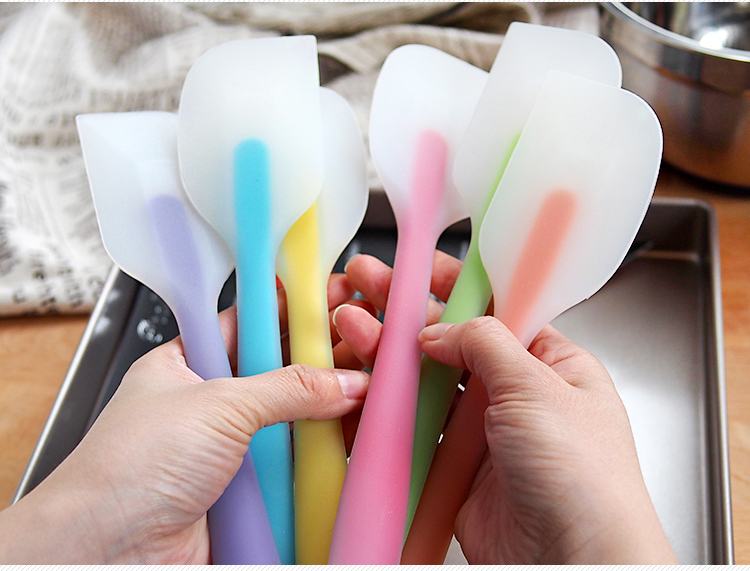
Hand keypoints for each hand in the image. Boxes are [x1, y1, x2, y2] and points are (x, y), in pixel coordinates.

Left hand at [0, 274, 369, 563]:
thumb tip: (342, 381)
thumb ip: (286, 388)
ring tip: (366, 388)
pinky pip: (296, 467)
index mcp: (188, 365)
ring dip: (328, 409)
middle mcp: (211, 405)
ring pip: (293, 420)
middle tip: (361, 341)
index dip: (289, 310)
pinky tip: (350, 440)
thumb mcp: (216, 406)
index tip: (329, 298)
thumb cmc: (126, 470)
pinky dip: (323, 457)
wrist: (108, 553)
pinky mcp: (249, 493)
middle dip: (320, 357)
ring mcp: (232, 450)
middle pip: (278, 371)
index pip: (249, 324)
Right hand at [335, 253, 676, 563]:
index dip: (452, 285)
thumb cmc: (586, 480)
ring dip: (388, 359)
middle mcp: (516, 394)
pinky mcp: (457, 470)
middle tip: (364, 288)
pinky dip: (386, 412)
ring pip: (426, 386)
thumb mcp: (537, 388)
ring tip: (351, 331)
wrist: (574, 565)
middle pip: (451, 344)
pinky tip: (361, 389)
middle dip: (405, 315)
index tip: (414, 267)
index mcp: (550, 364)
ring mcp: (484, 433)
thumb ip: (484, 345)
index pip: (495, 309)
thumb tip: (439, 328)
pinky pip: (415, 432)